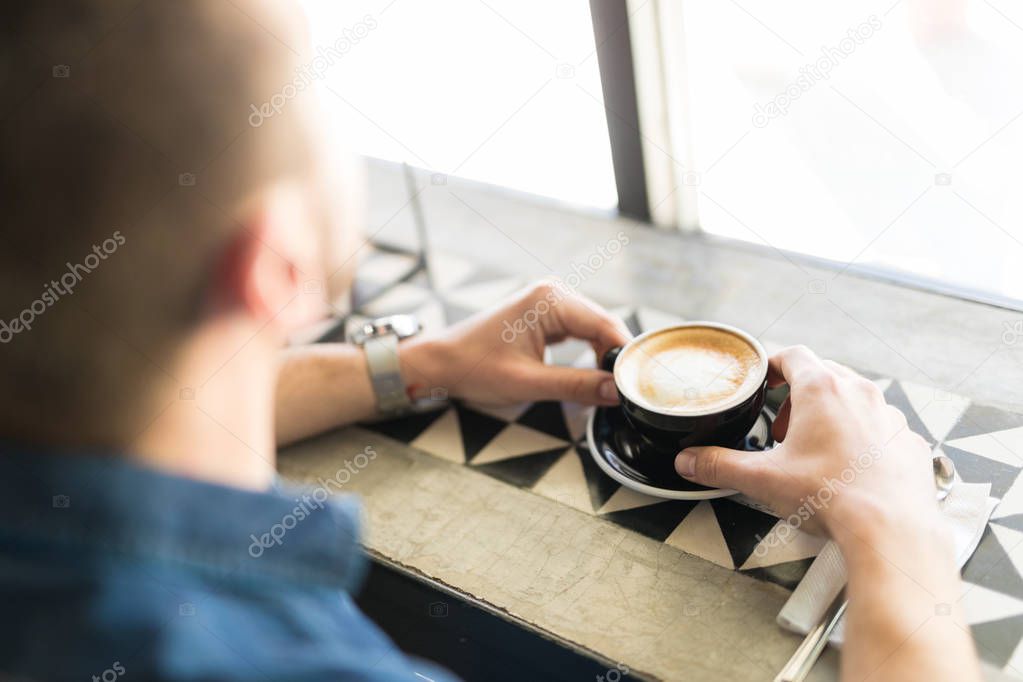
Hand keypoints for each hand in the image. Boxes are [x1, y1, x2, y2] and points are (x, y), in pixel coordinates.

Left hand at [400, 280, 631, 405]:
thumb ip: (576, 386)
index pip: (606, 324)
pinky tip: (598, 373)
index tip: (638, 385)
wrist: (441, 362)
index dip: (626, 355)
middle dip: (618, 356)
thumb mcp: (528, 383)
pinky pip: (581, 331)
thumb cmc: (474, 367)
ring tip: (617, 386)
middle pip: (605, 324)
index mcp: (550, 300)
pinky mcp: (547, 315)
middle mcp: (554, 292)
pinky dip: (592, 351)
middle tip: (632, 391)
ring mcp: (551, 302)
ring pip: (596, 329)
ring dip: (606, 355)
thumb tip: (615, 392)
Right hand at [673, 345, 937, 539]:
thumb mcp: (763, 479)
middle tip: (782, 426)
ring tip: (815, 447)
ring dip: (833, 414)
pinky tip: (852, 467)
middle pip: (825, 373)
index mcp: (822, 389)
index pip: (793, 354)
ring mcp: (890, 417)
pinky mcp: (909, 443)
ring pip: (856, 400)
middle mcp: (860, 393)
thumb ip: (720, 465)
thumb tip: (687, 461)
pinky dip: (864, 440)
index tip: (764, 380)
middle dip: (799, 394)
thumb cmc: (830, 496)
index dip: (774, 364)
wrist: (890, 530)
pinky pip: (882, 429)